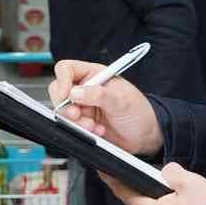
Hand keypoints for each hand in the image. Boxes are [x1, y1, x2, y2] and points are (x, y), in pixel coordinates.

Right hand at [48, 60, 162, 156]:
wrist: (146, 135)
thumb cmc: (139, 111)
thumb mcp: (121, 100)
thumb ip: (98, 95)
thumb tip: (74, 93)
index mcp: (94, 74)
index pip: (67, 69)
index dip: (63, 80)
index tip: (68, 95)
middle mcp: (86, 89)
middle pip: (59, 91)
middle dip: (66, 106)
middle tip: (77, 114)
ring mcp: (84, 106)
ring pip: (63, 111)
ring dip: (76, 121)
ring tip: (93, 126)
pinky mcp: (84, 123)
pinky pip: (71, 126)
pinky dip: (82, 131)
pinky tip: (98, 131)